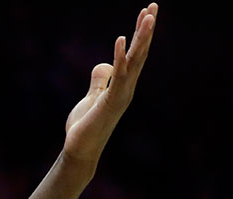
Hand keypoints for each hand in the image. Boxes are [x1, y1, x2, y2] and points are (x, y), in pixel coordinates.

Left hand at [62, 4, 156, 168]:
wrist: (80, 150)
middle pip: (139, 53)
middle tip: (153, 5)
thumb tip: (105, 64)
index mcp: (123, 85)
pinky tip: (120, 40)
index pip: (134, 54)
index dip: (140, 33)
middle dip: (146, 29)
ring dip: (141, 38)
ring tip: (147, 16)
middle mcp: (126, 87)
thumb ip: (99, 81)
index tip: (146, 12)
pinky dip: (119, 57)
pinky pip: (117, 76)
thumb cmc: (85, 126)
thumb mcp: (91, 97)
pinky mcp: (110, 102)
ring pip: (135, 61)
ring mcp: (121, 94)